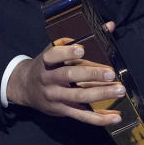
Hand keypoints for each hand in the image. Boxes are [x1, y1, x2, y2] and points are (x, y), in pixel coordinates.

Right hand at [6, 21, 123, 125]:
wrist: (24, 87)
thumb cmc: (47, 65)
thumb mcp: (55, 49)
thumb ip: (80, 39)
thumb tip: (109, 26)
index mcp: (46, 61)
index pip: (53, 55)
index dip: (67, 52)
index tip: (82, 49)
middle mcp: (49, 79)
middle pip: (69, 76)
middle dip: (91, 74)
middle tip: (111, 73)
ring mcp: (55, 96)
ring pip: (79, 96)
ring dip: (101, 94)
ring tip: (119, 90)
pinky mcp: (62, 110)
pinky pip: (82, 115)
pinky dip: (100, 118)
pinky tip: (115, 117)